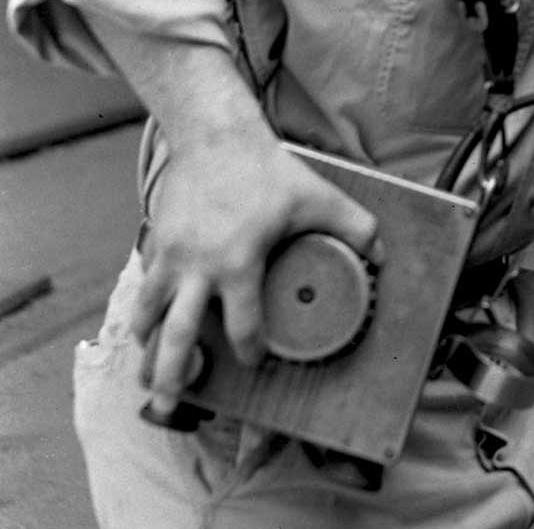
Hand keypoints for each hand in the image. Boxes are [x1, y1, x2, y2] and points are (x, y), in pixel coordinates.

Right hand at [131, 128, 379, 413]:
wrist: (215, 134)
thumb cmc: (267, 168)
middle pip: (176, 335)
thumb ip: (354, 226)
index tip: (256, 361)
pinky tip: (149, 319)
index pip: (243, 326)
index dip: (251, 350)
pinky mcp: (154, 239)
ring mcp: (169, 255)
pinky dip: (144, 306)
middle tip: (169, 406)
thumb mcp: (318, 196)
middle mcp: (196, 267)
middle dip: (171, 375)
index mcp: (238, 263)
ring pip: (147, 313)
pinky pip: (144, 282)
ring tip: (147, 372)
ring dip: (147, 345)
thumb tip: (382, 254)